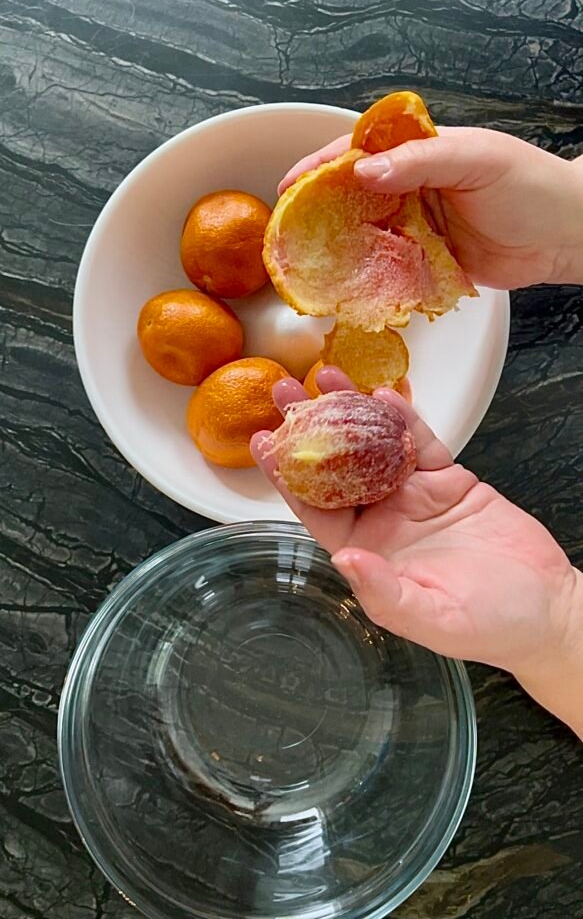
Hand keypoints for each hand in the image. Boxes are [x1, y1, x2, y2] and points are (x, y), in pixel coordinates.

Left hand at [251, 368, 582, 736]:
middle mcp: (384, 520)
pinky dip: (405, 417)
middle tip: (284, 391)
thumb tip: (346, 559)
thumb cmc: (488, 625)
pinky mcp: (448, 480)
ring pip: (375, 446)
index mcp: (367, 552)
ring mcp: (414, 496)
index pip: (315, 509)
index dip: (287, 476)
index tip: (264, 443)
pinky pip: (421, 441)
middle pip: (336, 468)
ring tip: (328, 376)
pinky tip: (385, 394)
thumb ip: (385, 592)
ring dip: (351, 411)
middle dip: (309, 429)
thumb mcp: (431, 618)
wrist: (547, 607)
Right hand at [279, 128, 582, 288]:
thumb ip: (421, 161)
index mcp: (420, 154)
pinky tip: (349, 288)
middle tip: (286, 232)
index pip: (359, 153)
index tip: (289, 185)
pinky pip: (391, 271)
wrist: (565, 235)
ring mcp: (418, 228)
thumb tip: (364, 171)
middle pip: (353, 198)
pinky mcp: (428, 264)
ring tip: (307, 265)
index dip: (320, 167)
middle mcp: (413, 189)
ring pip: (367, 237)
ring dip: (340, 250)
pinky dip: (371, 279)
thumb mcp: (475, 159)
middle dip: (318, 212)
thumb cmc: (529, 184)